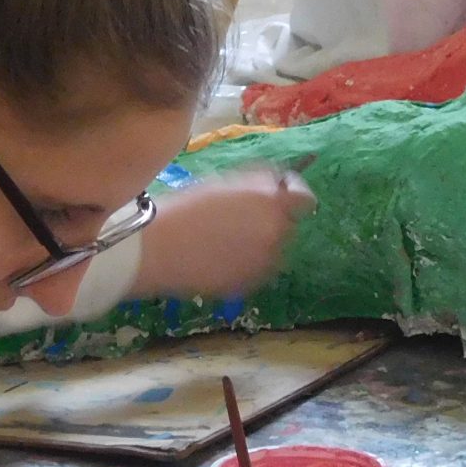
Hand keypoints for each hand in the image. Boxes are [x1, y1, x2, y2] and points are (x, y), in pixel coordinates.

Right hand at [130, 170, 316, 302]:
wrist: (160, 249)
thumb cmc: (186, 207)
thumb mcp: (226, 182)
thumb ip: (260, 183)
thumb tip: (279, 185)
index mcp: (272, 204)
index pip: (305, 200)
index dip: (292, 193)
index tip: (278, 191)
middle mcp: (276, 235)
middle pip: (286, 225)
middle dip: (270, 219)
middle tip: (238, 217)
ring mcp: (265, 263)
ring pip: (272, 249)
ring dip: (259, 242)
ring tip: (224, 238)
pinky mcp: (251, 284)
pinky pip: (256, 269)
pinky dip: (245, 263)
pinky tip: (218, 256)